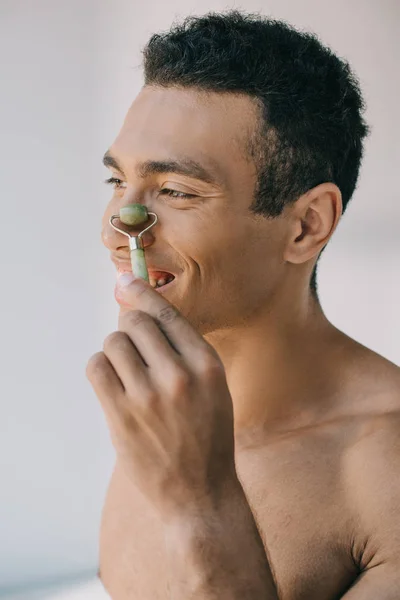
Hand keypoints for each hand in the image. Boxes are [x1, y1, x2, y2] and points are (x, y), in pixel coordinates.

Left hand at [86, 273, 235, 519]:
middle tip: (135, 348)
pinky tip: (112, 381)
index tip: (125, 280)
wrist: (200, 492)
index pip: (167, 315)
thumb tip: (139, 311)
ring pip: (114, 341)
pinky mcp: (121, 416)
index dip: (143, 293)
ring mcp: (148, 397)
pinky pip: (96, 367)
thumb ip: (183, 350)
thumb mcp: (213, 387)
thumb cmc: (207, 435)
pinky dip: (100, 367)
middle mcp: (179, 376)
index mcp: (207, 365)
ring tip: (126, 370)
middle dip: (131, 328)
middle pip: (136, 322)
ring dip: (115, 350)